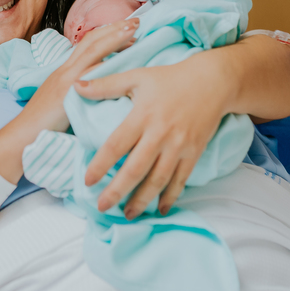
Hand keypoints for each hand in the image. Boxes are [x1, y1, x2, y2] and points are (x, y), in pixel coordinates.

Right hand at [21, 19, 138, 133]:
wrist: (20, 137)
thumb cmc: (41, 126)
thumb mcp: (61, 103)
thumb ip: (78, 93)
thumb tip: (100, 94)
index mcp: (63, 72)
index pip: (86, 44)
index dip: (106, 34)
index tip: (126, 31)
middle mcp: (64, 70)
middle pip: (90, 40)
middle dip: (114, 28)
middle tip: (137, 22)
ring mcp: (65, 78)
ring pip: (92, 49)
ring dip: (115, 37)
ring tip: (134, 29)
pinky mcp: (66, 91)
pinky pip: (90, 72)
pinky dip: (108, 63)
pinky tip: (124, 60)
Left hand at [75, 48, 232, 218]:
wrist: (213, 81)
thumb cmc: (170, 78)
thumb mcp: (136, 76)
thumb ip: (106, 84)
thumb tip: (76, 85)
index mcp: (142, 116)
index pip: (116, 145)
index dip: (100, 165)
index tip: (88, 181)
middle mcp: (160, 134)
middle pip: (136, 169)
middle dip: (118, 191)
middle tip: (102, 206)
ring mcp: (179, 146)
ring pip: (158, 179)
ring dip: (142, 199)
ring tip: (128, 214)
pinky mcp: (194, 152)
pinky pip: (181, 179)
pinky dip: (170, 196)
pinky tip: (160, 209)